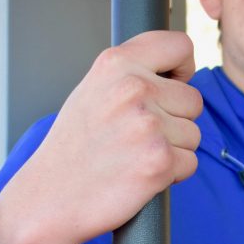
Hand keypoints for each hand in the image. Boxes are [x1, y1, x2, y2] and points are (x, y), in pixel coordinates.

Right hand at [0, 31, 200, 243]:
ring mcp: (149, 126)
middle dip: (175, 120)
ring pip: (194, 134)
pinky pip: (190, 163)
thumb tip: (178, 72)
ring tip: (134, 156)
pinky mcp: (160, 161)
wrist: (49, 198)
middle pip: (193, 100)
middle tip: (138, 137)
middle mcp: (134, 89)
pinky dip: (172, 174)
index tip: (173, 84)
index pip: (180, 45)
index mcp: (116, 64)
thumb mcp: (93, 91)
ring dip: (173, 149)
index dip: (183, 68)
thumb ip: (133, 74)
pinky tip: (140, 175)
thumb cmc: (72, 149)